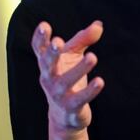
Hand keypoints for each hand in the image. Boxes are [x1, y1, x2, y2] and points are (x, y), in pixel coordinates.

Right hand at [31, 20, 104, 134]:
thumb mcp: (74, 55)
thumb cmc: (67, 76)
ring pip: (65, 82)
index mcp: (47, 63)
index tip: (44, 26)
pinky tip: (100, 81)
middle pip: (47, 65)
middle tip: (58, 42)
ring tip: (93, 57)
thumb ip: (84, 39)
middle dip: (52, 54)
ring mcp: (58, 94)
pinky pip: (80, 99)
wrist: (65, 114)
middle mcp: (49, 78)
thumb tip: (99, 24)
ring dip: (79, 69)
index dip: (40, 38)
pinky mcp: (71, 107)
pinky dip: (90, 91)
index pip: (40, 49)